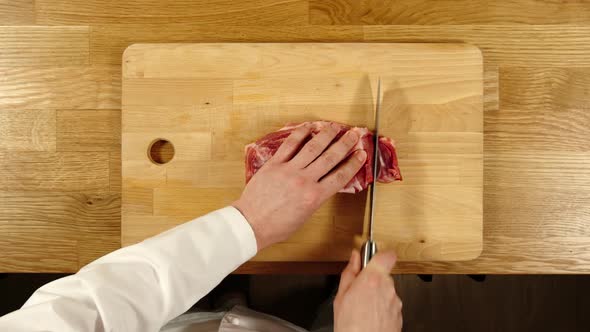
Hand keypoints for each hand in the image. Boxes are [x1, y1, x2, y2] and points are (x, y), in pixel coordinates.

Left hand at [233, 123, 366, 249]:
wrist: (251, 224)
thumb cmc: (276, 226)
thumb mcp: (305, 217)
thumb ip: (316, 199)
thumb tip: (323, 186)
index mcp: (314, 197)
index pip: (340, 176)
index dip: (353, 163)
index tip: (361, 154)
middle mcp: (304, 181)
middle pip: (330, 157)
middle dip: (345, 144)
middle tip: (354, 134)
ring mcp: (289, 170)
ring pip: (312, 147)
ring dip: (326, 134)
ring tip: (334, 126)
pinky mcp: (274, 164)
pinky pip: (290, 145)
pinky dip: (300, 134)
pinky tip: (309, 126)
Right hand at [334, 250, 402, 331]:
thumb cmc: (350, 326)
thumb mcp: (341, 296)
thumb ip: (350, 272)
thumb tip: (354, 258)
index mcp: (373, 279)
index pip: (387, 255)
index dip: (380, 255)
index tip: (371, 257)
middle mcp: (388, 288)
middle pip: (384, 275)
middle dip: (373, 280)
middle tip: (358, 291)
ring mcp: (396, 302)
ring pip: (387, 291)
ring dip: (377, 296)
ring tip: (362, 309)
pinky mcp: (399, 315)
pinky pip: (390, 305)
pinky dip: (382, 309)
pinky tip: (369, 317)